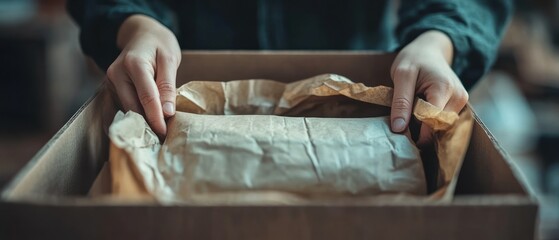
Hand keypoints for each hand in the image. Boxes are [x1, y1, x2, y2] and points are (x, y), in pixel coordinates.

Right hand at [106, 15, 180, 137]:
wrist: (141, 33)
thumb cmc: (159, 44)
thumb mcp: (170, 59)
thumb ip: (167, 85)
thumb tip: (167, 112)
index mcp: (133, 64)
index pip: (146, 98)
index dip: (156, 118)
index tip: (165, 133)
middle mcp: (116, 74)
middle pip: (132, 107)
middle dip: (148, 125)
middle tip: (164, 140)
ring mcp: (110, 81)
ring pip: (126, 110)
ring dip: (141, 123)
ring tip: (157, 135)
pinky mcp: (110, 88)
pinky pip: (121, 107)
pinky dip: (134, 117)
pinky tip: (145, 127)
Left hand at [390, 30, 468, 144]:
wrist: (430, 49)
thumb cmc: (414, 59)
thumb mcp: (401, 75)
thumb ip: (400, 102)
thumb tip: (399, 129)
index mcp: (444, 88)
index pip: (432, 121)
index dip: (416, 131)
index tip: (400, 131)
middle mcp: (459, 97)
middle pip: (438, 126)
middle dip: (420, 130)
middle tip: (402, 123)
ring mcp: (462, 102)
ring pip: (441, 126)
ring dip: (425, 126)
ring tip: (411, 113)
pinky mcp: (459, 105)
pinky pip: (444, 121)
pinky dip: (430, 121)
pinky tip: (420, 113)